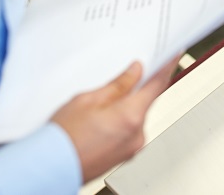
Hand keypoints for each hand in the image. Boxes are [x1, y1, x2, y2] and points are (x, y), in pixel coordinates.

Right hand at [52, 58, 177, 181]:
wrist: (50, 168)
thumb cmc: (63, 138)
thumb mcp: (88, 99)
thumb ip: (118, 84)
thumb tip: (135, 72)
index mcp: (131, 116)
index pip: (158, 85)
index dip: (166, 67)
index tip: (173, 55)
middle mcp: (137, 134)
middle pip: (146, 101)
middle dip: (137, 89)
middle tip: (121, 78)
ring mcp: (132, 147)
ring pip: (136, 117)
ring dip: (126, 107)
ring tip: (99, 108)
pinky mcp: (124, 156)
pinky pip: (129, 131)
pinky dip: (121, 122)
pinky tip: (100, 121)